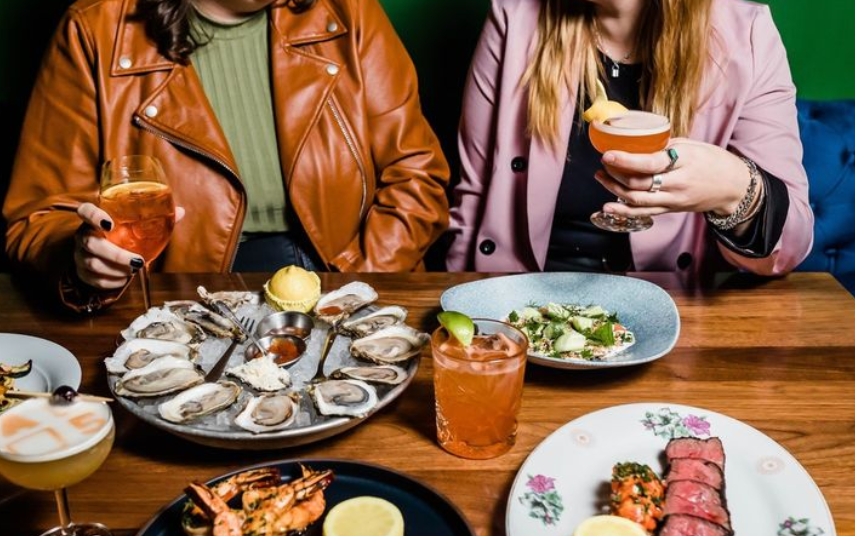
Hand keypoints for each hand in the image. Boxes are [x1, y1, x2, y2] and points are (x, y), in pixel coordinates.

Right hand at [74, 203, 184, 289]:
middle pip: (91, 243)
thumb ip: (155, 219)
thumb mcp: (134, 226)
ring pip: (93, 264)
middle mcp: (83, 235)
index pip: (86, 211)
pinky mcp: (81, 272)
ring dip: (117, 270)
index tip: (109, 223)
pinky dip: (112, 282)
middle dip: (117, 255)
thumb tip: (180, 211)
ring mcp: (80, 254)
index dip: (94, 216)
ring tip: (134, 270)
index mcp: (94, 219)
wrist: (101, 257)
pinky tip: (123, 279)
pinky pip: (94, 280)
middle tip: (139, 262)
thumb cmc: (121, 237)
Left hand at [594, 139, 755, 218]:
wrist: (732, 187)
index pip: (651, 163)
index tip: (607, 154)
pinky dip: (623, 210)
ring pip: (637, 200)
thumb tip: (637, 143)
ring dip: (614, 189)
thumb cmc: (712, 161)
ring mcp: (673, 199)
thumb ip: (664, 146)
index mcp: (684, 161)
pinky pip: (643, 212)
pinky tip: (608, 205)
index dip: (626, 160)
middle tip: (603, 164)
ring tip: (601, 177)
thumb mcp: (692, 145)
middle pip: (639, 183)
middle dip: (615, 174)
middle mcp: (678, 183)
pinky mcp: (670, 210)